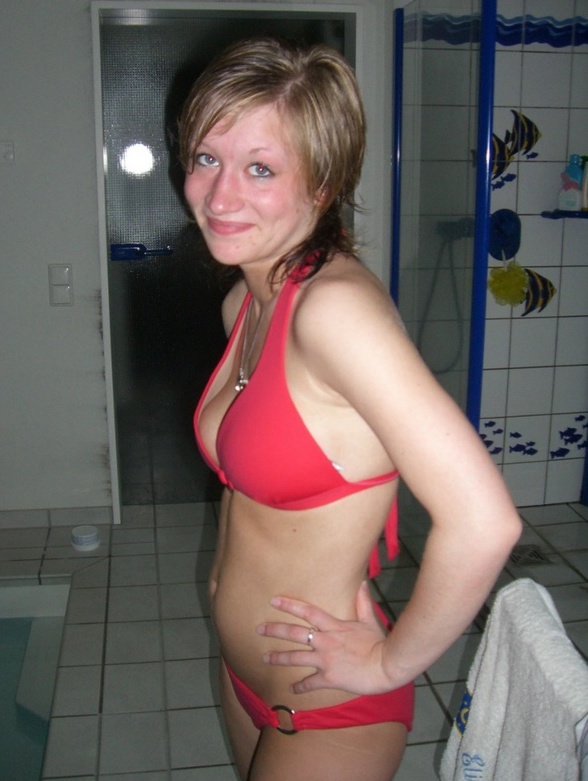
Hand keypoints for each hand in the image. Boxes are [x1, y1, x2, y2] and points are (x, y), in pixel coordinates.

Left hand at [256, 581, 391, 694]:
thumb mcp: (370, 620)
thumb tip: (363, 582)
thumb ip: (363, 602)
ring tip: (265, 657)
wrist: (386, 666)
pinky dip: (300, 687)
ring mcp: (325, 660)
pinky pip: (310, 683)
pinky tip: (292, 690)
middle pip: (295, 633)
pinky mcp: (329, 678)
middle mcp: (325, 641)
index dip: (289, 605)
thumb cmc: (379, 643)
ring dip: (279, 658)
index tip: (273, 600)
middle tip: (258, 629)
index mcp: (334, 626)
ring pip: (296, 658)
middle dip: (275, 630)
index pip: (307, 612)